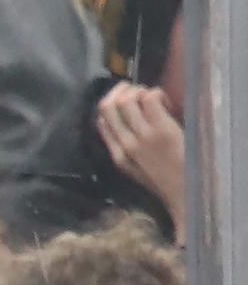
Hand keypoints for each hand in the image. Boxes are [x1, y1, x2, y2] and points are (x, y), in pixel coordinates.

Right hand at [95, 81, 185, 232]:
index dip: (111, 104)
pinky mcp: (161, 129)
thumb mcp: (134, 169)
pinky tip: (166, 103)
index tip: (126, 101)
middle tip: (139, 92)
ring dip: (139, 91)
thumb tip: (114, 122)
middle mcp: (124, 143)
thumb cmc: (164, 180)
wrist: (184, 193)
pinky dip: (156, 93)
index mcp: (116, 154)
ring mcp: (142, 136)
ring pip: (127, 99)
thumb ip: (122, 148)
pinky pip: (150, 98)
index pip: (100, 121)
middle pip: (108, 105)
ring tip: (154, 98)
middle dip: (122, 91)